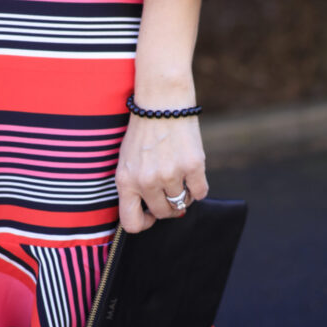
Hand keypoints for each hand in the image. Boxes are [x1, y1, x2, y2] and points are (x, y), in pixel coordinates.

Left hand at [116, 113, 207, 232]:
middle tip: (169, 190)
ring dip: (183, 193)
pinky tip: (192, 172)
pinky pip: (201, 193)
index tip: (150, 214)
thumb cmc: (143, 132)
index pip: (131, 223)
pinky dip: (198, 186)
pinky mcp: (193, 166)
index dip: (144, 223)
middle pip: (162, 213)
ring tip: (179, 175)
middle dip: (167, 206)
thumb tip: (153, 213)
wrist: (161, 103)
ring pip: (182, 203)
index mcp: (125, 181)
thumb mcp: (126, 161)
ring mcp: (170, 174)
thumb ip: (134, 187)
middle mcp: (146, 181)